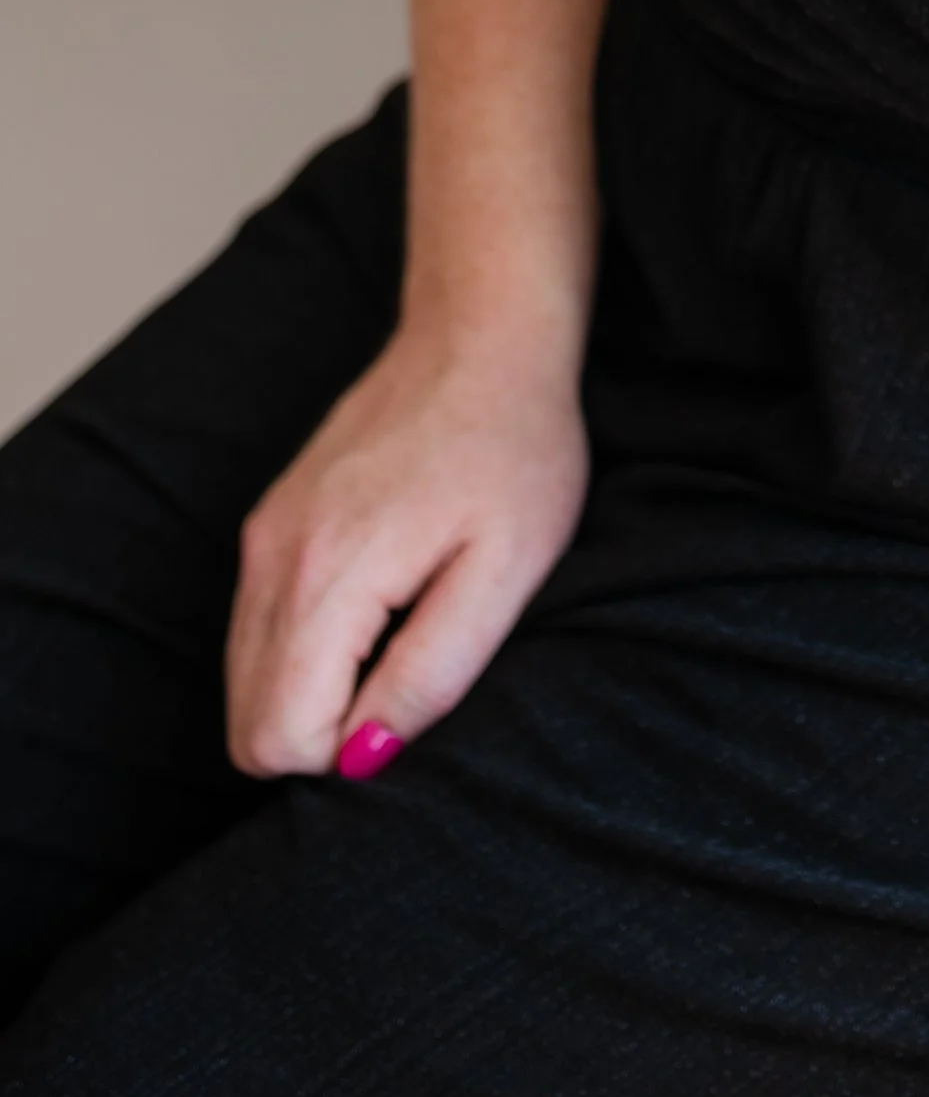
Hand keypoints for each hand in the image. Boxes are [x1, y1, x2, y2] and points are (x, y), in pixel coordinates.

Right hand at [225, 324, 589, 780]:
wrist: (483, 336)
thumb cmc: (514, 448)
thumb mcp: (506, 571)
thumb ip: (430, 675)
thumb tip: (361, 760)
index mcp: (327, 576)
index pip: (277, 740)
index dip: (346, 752)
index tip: (413, 698)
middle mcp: (272, 559)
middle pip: (247, 725)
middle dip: (323, 734)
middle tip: (411, 675)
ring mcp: (263, 536)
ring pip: (246, 681)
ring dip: (314, 693)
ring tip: (402, 635)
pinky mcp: (270, 522)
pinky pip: (258, 630)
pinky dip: (305, 650)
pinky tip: (380, 607)